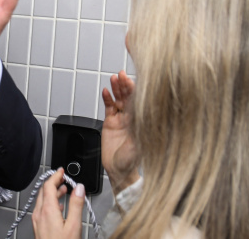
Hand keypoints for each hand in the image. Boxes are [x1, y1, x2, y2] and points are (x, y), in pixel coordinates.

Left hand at [32, 168, 83, 238]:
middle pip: (44, 192)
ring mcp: (37, 222)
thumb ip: (76, 205)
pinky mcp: (38, 229)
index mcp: (47, 211)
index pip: (48, 186)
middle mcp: (39, 215)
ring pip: (42, 201)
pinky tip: (58, 208)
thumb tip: (79, 188)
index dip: (55, 176)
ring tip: (63, 191)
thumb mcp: (74, 226)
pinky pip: (42, 210)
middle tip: (63, 179)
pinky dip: (50, 204)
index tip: (61, 171)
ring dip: (52, 194)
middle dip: (54, 184)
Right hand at [102, 71, 139, 194]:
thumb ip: (138, 134)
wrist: (117, 172)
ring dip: (116, 88)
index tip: (131, 80)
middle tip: (121, 75)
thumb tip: (142, 118)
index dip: (135, 90)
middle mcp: (131, 119)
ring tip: (113, 78)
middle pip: (128, 97)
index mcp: (140, 123)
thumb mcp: (137, 147)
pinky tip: (106, 91)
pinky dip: (107, 98)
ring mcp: (121, 120)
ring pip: (119, 99)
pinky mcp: (110, 123)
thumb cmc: (130, 162)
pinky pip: (109, 107)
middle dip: (125, 85)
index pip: (139, 101)